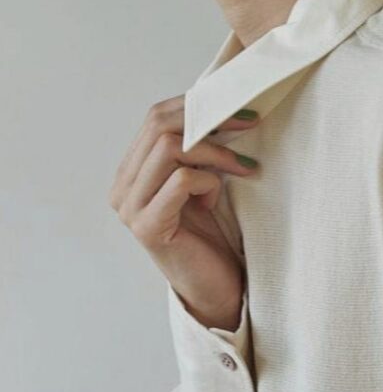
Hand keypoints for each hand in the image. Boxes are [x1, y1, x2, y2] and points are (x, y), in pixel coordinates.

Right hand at [109, 96, 260, 329]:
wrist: (216, 290)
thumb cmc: (212, 236)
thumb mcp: (203, 181)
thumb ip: (197, 148)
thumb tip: (222, 102)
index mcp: (131, 171)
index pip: (156, 116)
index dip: (198, 104)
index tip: (240, 106)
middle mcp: (122, 187)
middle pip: (158, 124)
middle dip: (210, 118)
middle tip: (249, 123)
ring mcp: (130, 208)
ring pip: (168, 147)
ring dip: (215, 151)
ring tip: (242, 168)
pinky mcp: (148, 227)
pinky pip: (181, 180)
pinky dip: (208, 181)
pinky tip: (217, 200)